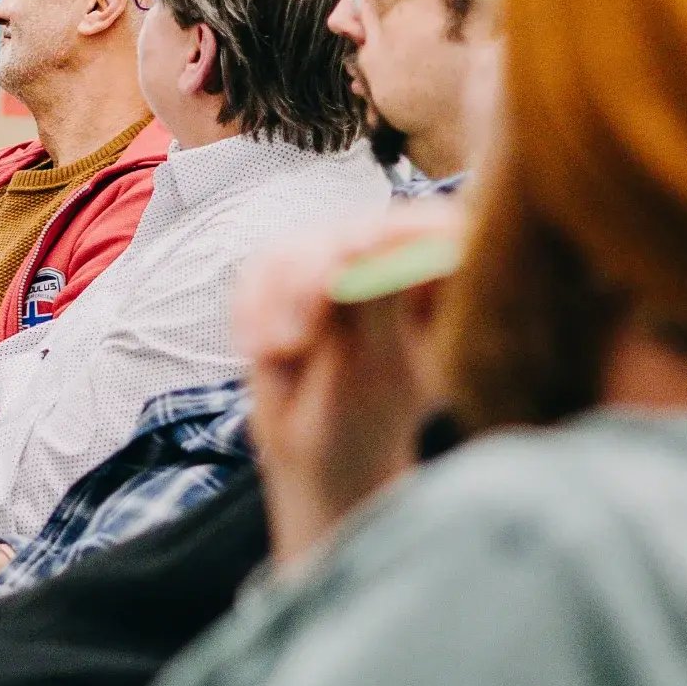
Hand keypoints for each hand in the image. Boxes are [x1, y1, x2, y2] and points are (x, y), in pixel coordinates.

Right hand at [234, 201, 463, 570]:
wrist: (313, 457)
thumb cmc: (362, 420)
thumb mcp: (377, 364)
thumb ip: (376, 300)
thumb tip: (370, 245)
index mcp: (433, 290)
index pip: (435, 228)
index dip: (403, 230)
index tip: (361, 252)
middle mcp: (387, 269)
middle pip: (354, 232)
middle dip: (313, 277)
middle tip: (295, 331)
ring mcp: (334, 272)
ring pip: (298, 248)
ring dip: (276, 302)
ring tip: (277, 352)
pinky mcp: (287, 282)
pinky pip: (260, 269)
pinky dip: (251, 310)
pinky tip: (257, 349)